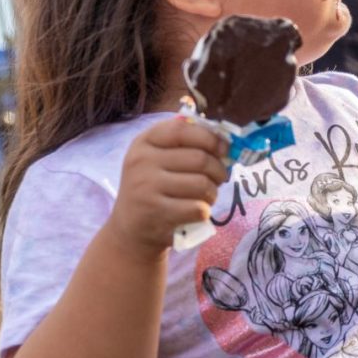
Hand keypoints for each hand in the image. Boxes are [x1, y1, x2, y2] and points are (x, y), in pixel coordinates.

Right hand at [106, 117, 228, 259]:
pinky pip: (199, 208)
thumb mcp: (159, 160)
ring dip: (213, 193)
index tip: (223, 148)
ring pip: (203, 184)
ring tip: (205, 196)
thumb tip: (226, 143)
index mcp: (143, 142)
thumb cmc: (155, 189)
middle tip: (219, 179)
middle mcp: (141, 161)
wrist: (132, 229)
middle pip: (200, 159)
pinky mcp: (156, 213)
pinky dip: (204, 211)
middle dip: (219, 170)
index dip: (210, 137)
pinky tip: (195, 212)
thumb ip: (186, 146)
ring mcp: (146, 187)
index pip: (182, 129)